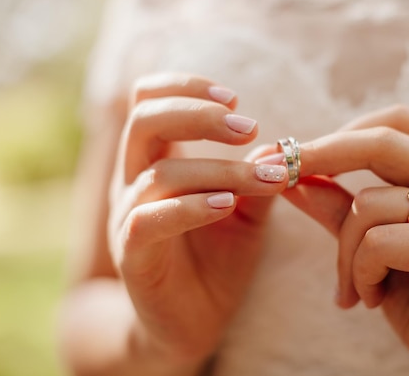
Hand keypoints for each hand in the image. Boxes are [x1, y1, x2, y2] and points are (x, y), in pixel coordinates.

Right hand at [108, 73, 287, 366]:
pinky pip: (148, 220)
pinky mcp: (132, 255)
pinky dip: (190, 207)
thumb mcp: (248, 214)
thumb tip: (281, 147)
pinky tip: (227, 205)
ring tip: (265, 177)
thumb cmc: (218, 259)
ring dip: (219, 170)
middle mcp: (135, 181)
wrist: (194, 321)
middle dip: (199, 115)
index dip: (186, 88)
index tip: (235, 100)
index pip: (149, 99)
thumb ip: (259, 180)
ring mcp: (127, 216)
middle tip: (249, 127)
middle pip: (145, 120)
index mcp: (158, 161)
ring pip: (159, 173)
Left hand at [285, 106, 408, 375]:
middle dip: (320, 155)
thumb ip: (338, 206)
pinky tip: (371, 298)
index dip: (342, 132)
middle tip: (276, 178)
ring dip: (344, 252)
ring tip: (356, 288)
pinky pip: (378, 242)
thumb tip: (291, 174)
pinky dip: (360, 272)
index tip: (292, 154)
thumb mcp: (372, 246)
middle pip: (382, 140)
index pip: (396, 122)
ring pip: (368, 203)